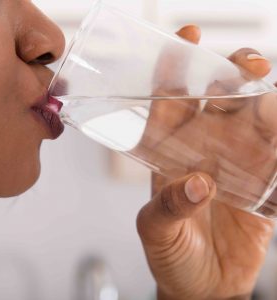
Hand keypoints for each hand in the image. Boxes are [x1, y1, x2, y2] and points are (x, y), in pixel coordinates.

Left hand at [137, 25, 274, 299]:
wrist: (202, 285)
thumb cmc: (171, 256)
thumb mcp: (156, 231)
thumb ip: (167, 208)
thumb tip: (195, 184)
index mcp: (168, 153)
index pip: (168, 101)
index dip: (173, 68)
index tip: (185, 38)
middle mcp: (202, 148)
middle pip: (216, 96)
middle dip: (229, 71)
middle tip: (243, 65)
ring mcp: (234, 160)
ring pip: (252, 113)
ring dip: (264, 94)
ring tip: (270, 86)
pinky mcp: (261, 179)